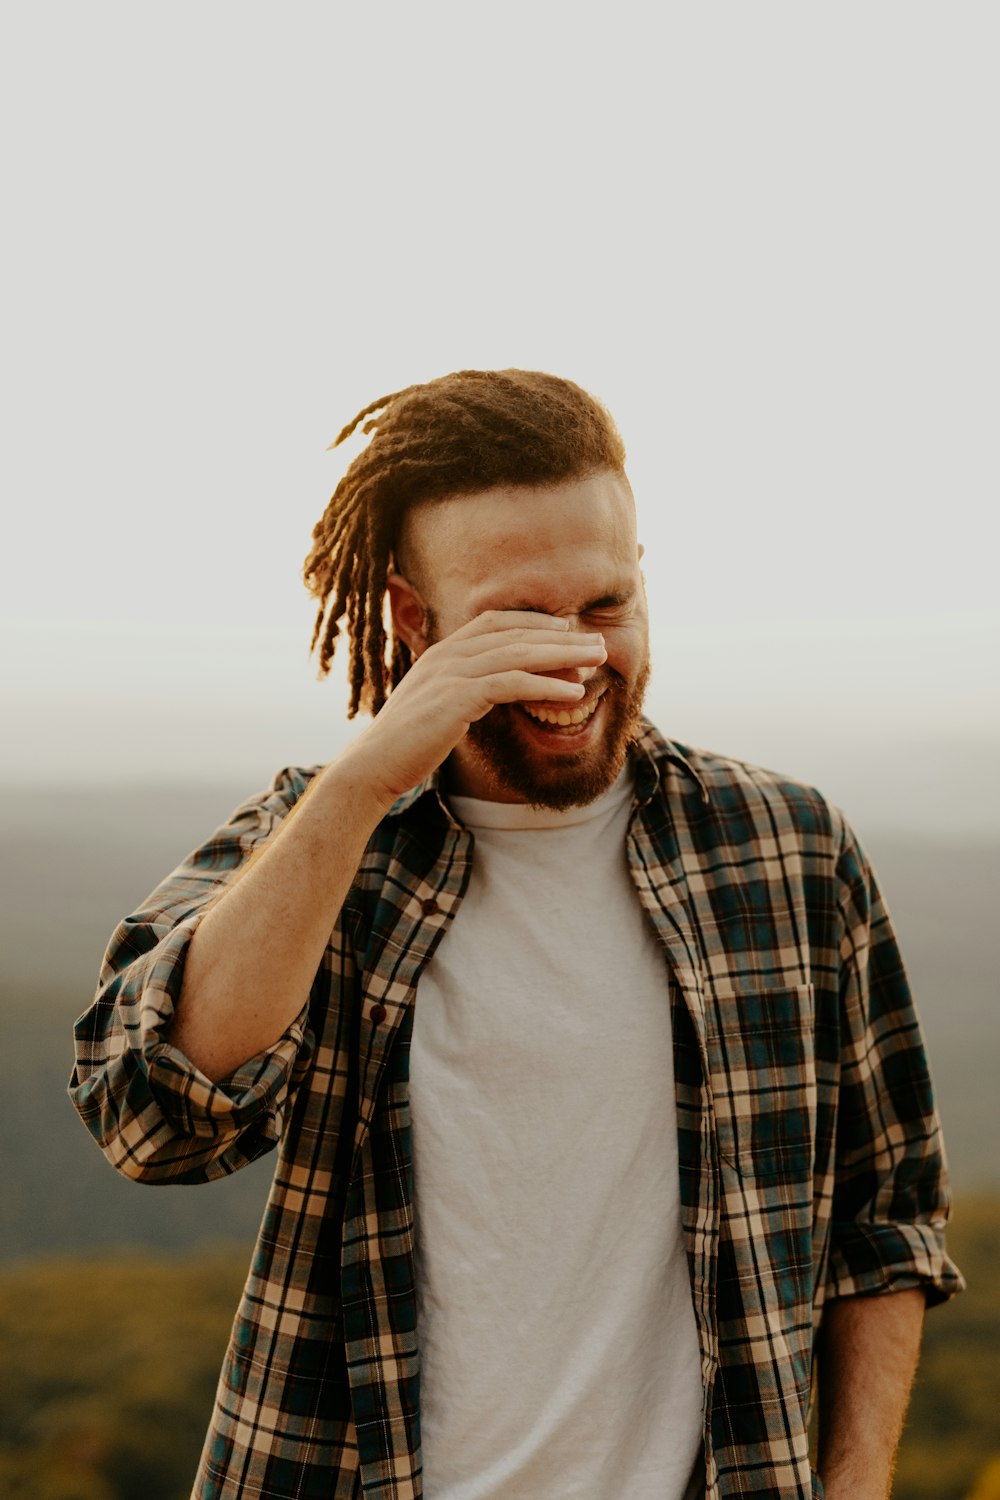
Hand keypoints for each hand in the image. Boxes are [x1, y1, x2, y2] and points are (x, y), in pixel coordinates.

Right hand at [339, 610, 607, 806]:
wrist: (373, 766)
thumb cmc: (406, 745)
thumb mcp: (436, 708)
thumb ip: (462, 692)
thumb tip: (491, 693)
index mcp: (441, 652)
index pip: (495, 622)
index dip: (534, 622)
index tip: (566, 628)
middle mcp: (447, 655)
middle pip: (515, 633)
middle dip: (561, 636)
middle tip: (598, 642)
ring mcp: (451, 673)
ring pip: (519, 653)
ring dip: (564, 654)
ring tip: (598, 660)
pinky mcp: (457, 698)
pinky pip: (511, 683)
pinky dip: (546, 684)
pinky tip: (573, 691)